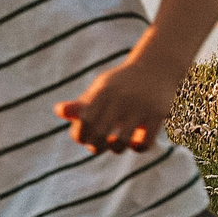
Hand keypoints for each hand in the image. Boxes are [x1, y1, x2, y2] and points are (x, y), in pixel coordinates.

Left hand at [54, 58, 177, 154]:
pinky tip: (135, 141)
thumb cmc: (122, 84)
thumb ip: (81, 104)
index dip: (80, 135)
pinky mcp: (158, 115)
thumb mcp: (101, 89)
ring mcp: (140, 107)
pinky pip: (143, 143)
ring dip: (115, 148)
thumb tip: (59, 112)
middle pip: (98, 135)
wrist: (158, 67)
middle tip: (98, 144)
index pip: (83, 122)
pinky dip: (137, 147)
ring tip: (115, 143)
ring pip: (121, 143)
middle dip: (95, 146)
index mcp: (103, 92)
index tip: (85, 136)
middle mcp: (120, 98)